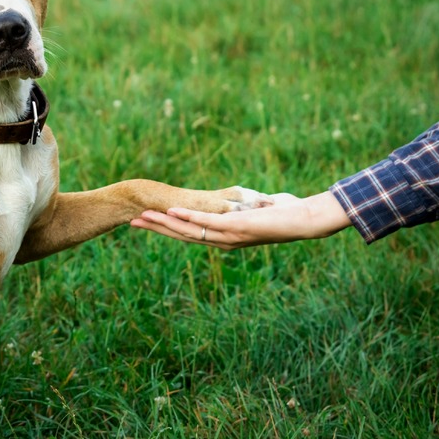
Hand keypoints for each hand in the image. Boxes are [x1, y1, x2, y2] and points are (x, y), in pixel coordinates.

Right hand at [130, 191, 351, 249]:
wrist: (306, 221)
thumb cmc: (289, 213)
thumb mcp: (264, 207)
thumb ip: (254, 204)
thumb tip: (258, 198)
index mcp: (227, 236)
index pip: (191, 233)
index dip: (168, 228)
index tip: (147, 220)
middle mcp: (224, 240)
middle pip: (183, 234)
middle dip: (157, 228)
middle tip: (132, 221)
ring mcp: (229, 235)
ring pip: (189, 231)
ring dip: (164, 224)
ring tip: (142, 217)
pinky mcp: (236, 227)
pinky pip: (206, 221)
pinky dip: (187, 217)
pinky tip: (170, 212)